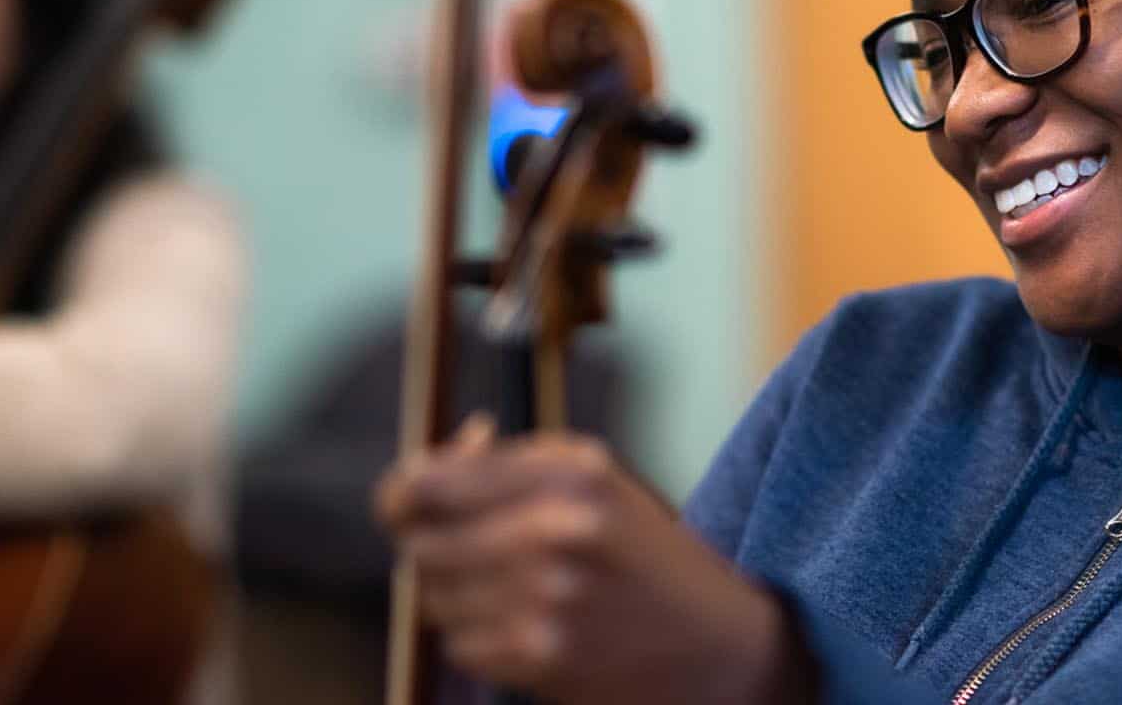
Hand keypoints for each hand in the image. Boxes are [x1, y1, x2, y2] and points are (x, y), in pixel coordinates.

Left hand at [376, 416, 812, 703]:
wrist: (721, 648)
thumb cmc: (645, 558)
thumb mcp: (595, 482)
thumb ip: (507, 466)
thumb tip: (425, 467)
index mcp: (569, 469)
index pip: (428, 482)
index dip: (400, 494)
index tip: (403, 502)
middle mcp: (556, 525)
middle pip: (421, 544)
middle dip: (433, 551)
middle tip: (472, 555)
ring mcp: (547, 595)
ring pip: (437, 598)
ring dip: (461, 598)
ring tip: (517, 594)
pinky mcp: (542, 655)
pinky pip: (462, 645)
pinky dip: (484, 640)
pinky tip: (532, 629)